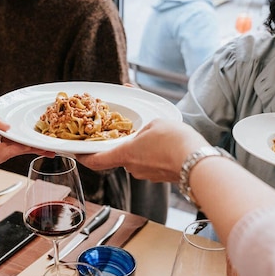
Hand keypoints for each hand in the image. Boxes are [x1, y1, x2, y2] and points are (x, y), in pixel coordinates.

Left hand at [0, 107, 50, 167]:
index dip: (17, 121)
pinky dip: (27, 149)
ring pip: (18, 144)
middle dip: (30, 134)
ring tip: (50, 143)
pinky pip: (14, 152)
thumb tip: (7, 126)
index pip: (4, 122)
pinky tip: (39, 147)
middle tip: (46, 132)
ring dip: (34, 143)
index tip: (31, 119)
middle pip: (15, 134)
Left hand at [77, 119, 209, 182]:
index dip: (84, 158)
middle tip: (132, 132)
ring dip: (142, 150)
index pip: (96, 161)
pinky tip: (166, 145)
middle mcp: (133, 168)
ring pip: (138, 160)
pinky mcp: (161, 178)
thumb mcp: (155, 120)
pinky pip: (152, 164)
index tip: (78, 153)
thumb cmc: (174, 140)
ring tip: (156, 136)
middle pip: (120, 157)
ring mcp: (148, 175)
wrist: (197, 161)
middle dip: (125, 145)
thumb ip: (141, 117)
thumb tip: (132, 97)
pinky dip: (155, 155)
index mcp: (125, 154)